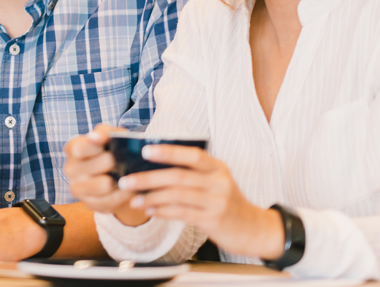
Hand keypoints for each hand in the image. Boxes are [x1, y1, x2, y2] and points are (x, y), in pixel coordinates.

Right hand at [63, 124, 140, 221]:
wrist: (110, 175)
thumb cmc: (108, 150)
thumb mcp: (107, 137)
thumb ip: (105, 132)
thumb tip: (99, 136)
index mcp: (73, 149)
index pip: (80, 148)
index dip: (94, 144)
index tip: (105, 140)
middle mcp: (71, 169)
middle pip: (96, 165)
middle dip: (113, 161)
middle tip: (124, 159)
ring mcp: (78, 188)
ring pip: (104, 184)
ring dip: (120, 179)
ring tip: (128, 175)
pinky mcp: (89, 204)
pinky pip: (111, 200)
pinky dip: (124, 194)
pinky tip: (130, 188)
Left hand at [119, 144, 282, 258]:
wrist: (253, 229)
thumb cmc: (226, 202)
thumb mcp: (215, 181)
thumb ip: (191, 173)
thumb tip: (151, 166)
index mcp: (218, 167)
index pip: (192, 155)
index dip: (168, 152)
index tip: (145, 151)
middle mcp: (219, 182)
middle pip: (178, 176)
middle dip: (148, 178)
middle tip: (126, 180)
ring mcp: (217, 201)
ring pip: (177, 196)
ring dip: (151, 197)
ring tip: (133, 199)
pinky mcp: (214, 220)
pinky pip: (182, 213)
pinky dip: (163, 211)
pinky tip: (150, 211)